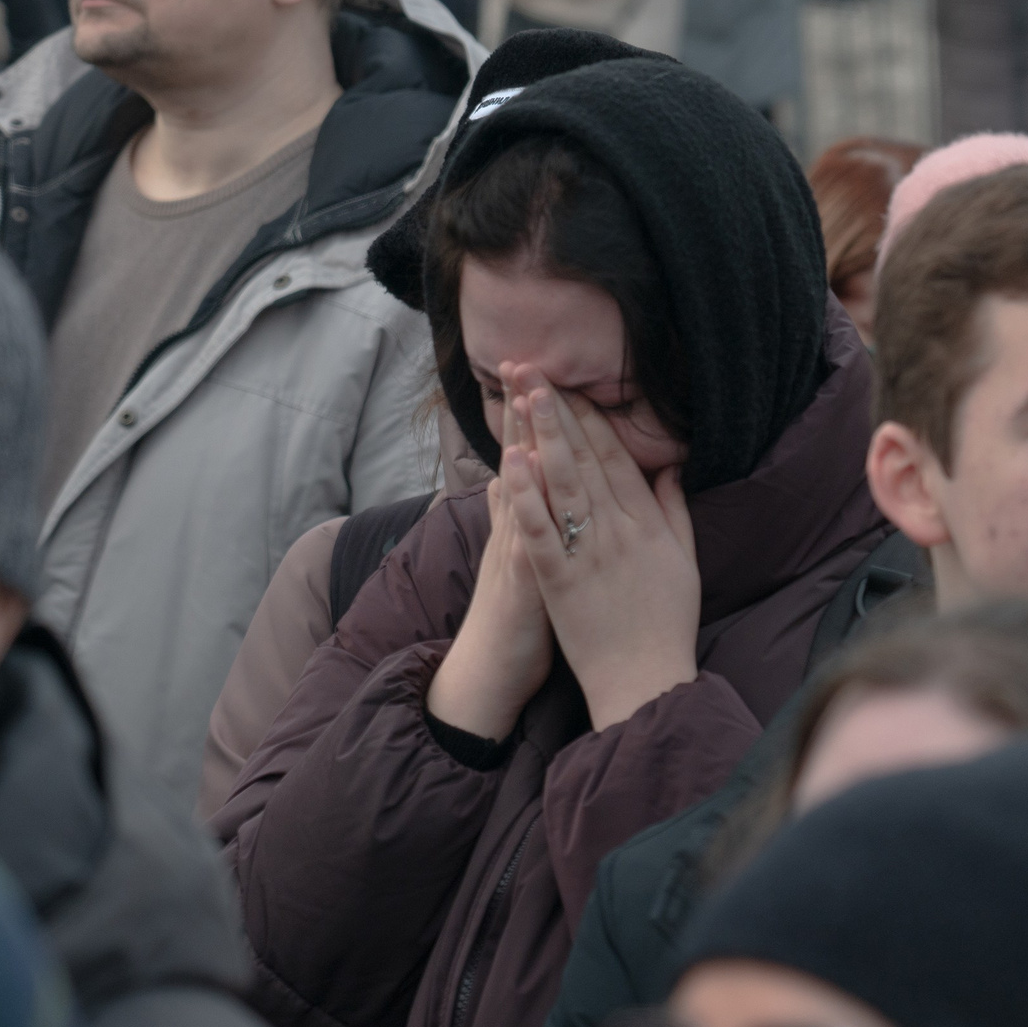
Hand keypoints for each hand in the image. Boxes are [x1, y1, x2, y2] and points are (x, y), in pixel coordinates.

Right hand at [426, 378, 557, 741]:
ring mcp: (516, 548)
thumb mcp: (521, 556)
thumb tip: (528, 470)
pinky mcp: (521, 576)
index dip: (534, 412)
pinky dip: (523, 499)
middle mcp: (517, 526)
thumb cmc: (515, 615)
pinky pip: (523, 531)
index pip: (532, 455)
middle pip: (521, 457)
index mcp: (526, 519)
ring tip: (524, 393)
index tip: (536, 366)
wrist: (491, 669)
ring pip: (519, 485)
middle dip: (524, 408)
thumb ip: (523, 511)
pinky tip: (525, 466)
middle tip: (520, 358)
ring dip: (520, 438)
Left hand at [498, 374, 700, 732]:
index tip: (568, 382)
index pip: (616, 456)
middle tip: (533, 369)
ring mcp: (589, 555)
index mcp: (648, 523)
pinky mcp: (561, 582)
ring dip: (541, 436)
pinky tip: (511, 463)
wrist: (647, 681)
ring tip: (522, 396)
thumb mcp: (685, 560)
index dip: (590, 416)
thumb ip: (675, 509)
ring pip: (563, 484)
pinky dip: (526, 496)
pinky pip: (542, 531)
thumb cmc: (667, 623)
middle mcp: (619, 530)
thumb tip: (670, 466)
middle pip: (585, 458)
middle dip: (557, 410)